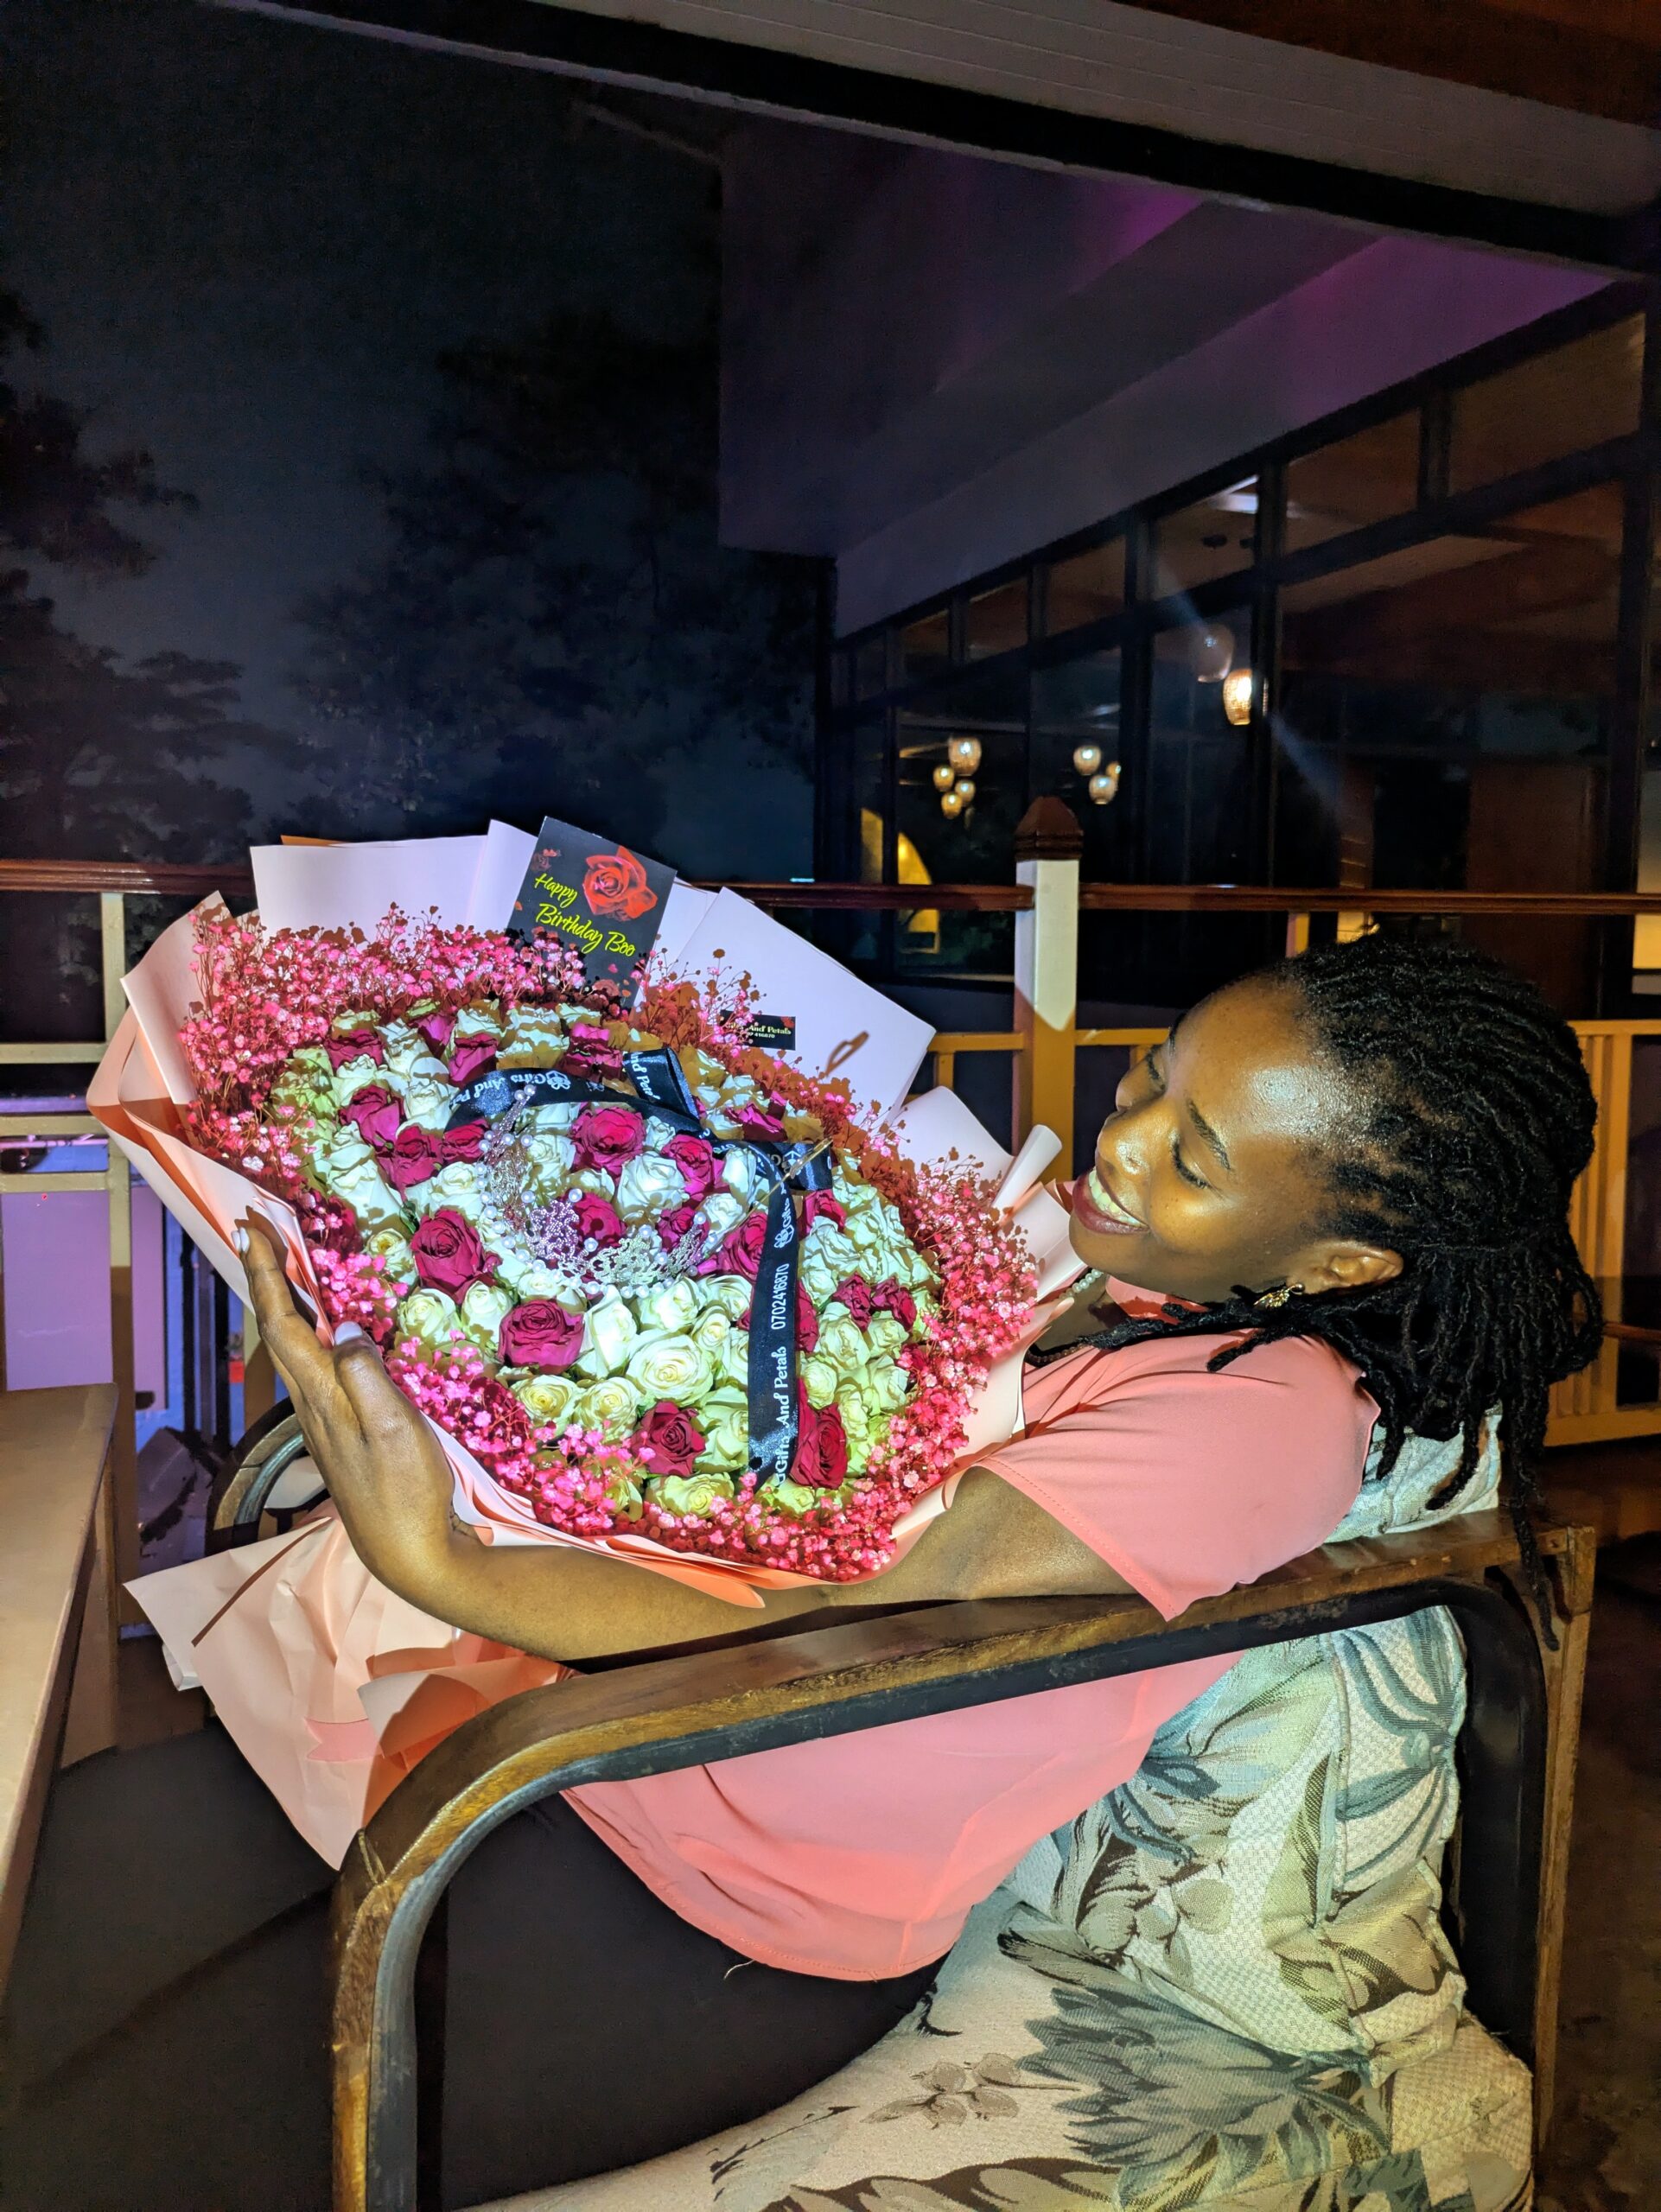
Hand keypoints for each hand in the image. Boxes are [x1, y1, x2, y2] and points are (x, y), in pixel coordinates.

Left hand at [238, 1216, 460, 1602]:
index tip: (251, 1227)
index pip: (282, 1323)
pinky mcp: (340, 1430)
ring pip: (291, 1347)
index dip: (265, 1273)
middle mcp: (312, 1404)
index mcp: (321, 1396)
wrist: (410, 1555)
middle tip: (259, 1229)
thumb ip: (366, 1377)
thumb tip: (342, 1327)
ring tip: (284, 1263)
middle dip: (266, 1276)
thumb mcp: (396, 1431)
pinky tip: (321, 1328)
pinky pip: (312, 1364)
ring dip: (284, 1300)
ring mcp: (323, 1419)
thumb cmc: (408, 1494)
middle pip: (277, 1329)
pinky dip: (307, 1330)